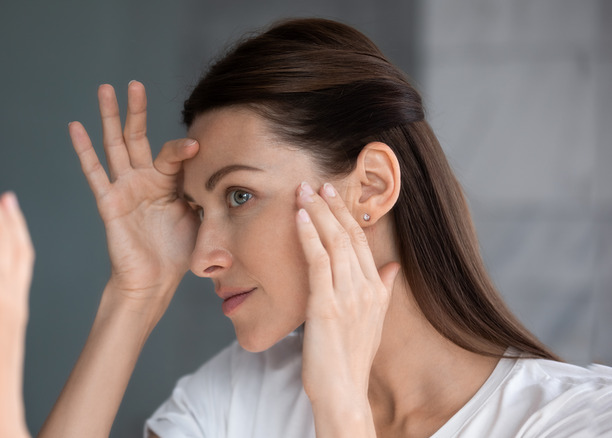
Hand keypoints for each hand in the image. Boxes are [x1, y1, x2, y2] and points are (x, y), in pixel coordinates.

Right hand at [69, 81, 198, 315]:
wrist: (154, 281)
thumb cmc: (178, 253)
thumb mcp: (201, 219)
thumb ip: (208, 195)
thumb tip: (231, 180)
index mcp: (167, 183)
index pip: (172, 154)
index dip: (183, 149)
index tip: (197, 146)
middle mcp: (144, 180)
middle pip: (137, 137)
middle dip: (136, 110)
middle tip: (134, 83)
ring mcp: (124, 188)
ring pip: (114, 146)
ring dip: (110, 117)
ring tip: (105, 89)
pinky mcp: (109, 202)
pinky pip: (94, 173)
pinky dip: (84, 150)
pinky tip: (76, 126)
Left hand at [295, 182, 399, 435]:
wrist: (343, 391)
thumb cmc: (351, 358)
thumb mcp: (374, 321)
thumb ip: (384, 290)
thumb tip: (393, 266)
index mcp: (376, 290)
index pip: (361, 241)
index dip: (346, 214)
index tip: (333, 194)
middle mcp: (365, 288)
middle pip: (348, 235)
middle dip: (331, 206)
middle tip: (316, 182)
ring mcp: (346, 295)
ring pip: (333, 242)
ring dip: (317, 213)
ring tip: (303, 191)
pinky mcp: (326, 305)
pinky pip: (317, 261)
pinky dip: (308, 235)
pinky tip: (299, 217)